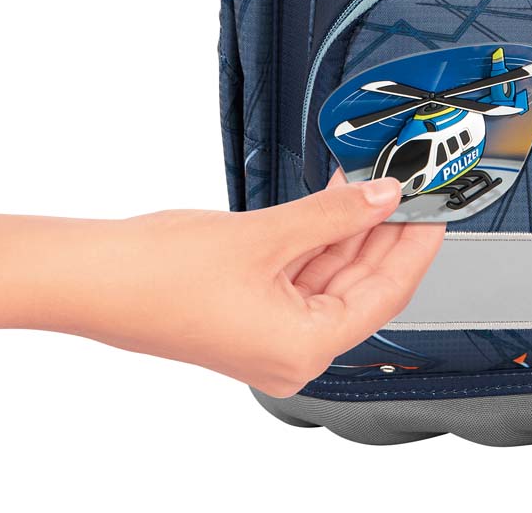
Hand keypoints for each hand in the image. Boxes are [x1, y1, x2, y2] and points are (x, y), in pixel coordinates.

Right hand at [0, 174, 444, 396]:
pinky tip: (334, 199)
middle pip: (361, 286)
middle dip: (384, 231)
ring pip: (331, 277)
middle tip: (409, 185)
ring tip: (373, 181)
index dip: (416, 245)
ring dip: (351, 228)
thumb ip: (335, 214)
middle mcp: (291, 351)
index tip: (436, 209)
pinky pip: (301, 275)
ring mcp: (268, 335)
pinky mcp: (249, 314)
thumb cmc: (162, 273)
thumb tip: (383, 197)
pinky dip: (319, 237)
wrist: (95, 276)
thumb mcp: (268, 235)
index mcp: (303, 348)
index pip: (386, 293)